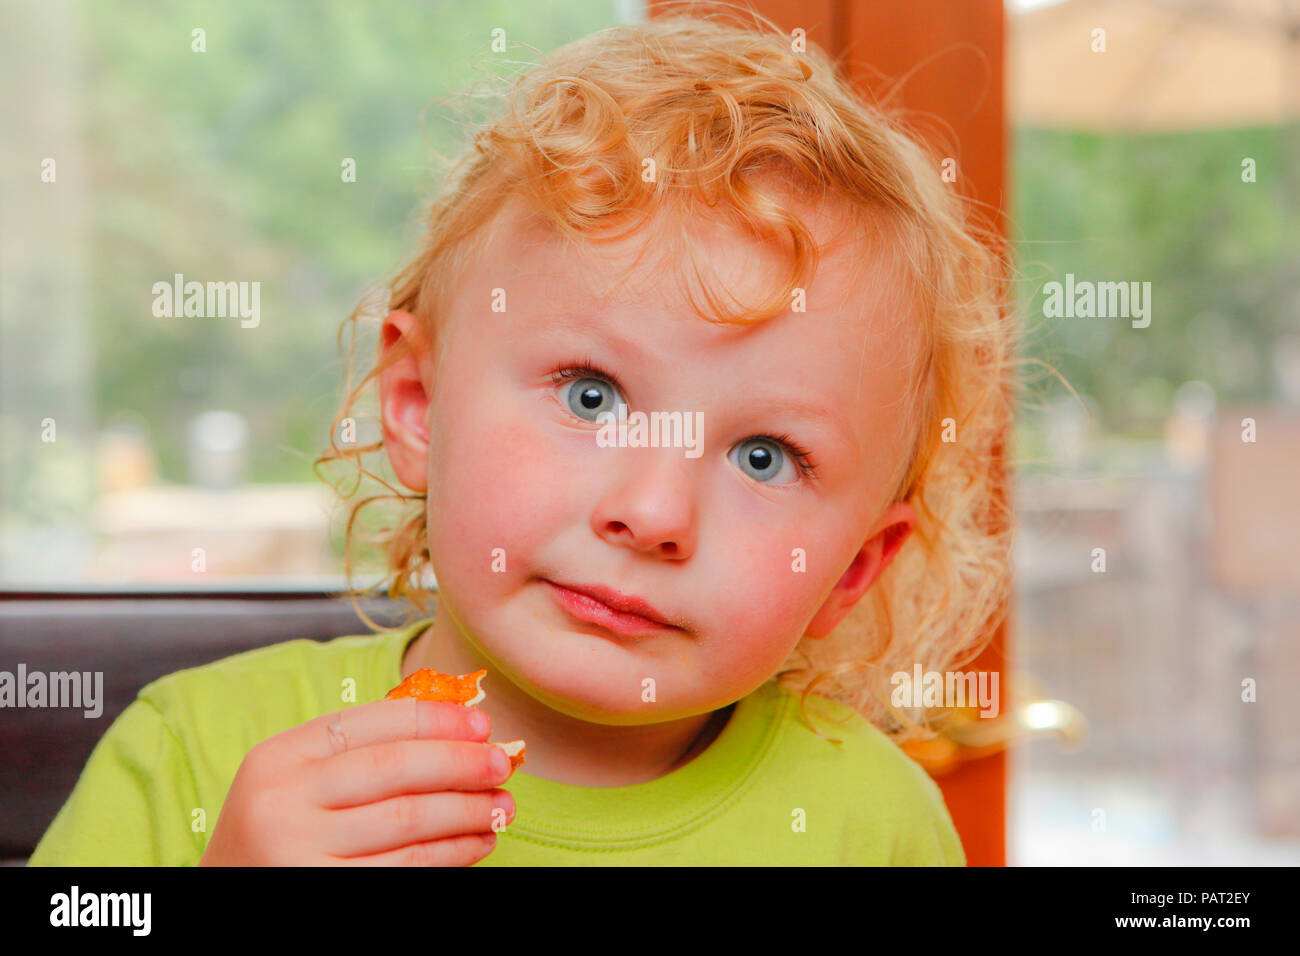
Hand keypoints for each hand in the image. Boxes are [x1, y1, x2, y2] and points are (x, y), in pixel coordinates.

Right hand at [199, 697, 515, 864]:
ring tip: (501, 806)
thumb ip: (357, 750)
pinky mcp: (323, 893)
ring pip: (409, 822)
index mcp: (278, 757)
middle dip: (461, 763)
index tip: (481, 724)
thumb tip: (456, 728)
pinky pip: (406, 869)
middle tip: (503, 763)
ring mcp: (299, 853)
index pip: (370, 724)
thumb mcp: (296, 779)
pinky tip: (476, 843)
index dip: (435, 720)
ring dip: (467, 811)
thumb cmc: (278, 830)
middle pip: (396, 770)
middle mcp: (282, 803)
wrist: (229, 895)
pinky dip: (451, 853)